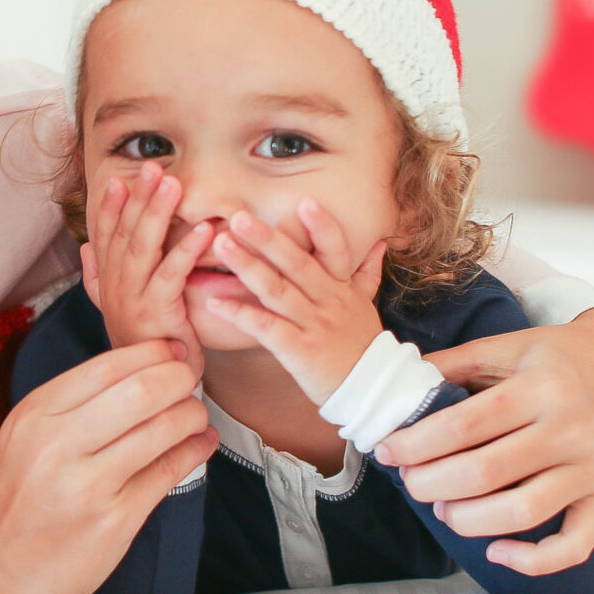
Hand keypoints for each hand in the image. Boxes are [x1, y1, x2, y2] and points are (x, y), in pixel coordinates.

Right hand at [0, 339, 216, 593]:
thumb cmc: (21, 498)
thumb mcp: (29, 435)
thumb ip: (76, 402)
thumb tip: (143, 367)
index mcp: (36, 414)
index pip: (108, 365)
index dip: (151, 352)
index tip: (172, 351)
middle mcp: (58, 444)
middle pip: (141, 391)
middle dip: (179, 378)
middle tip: (190, 380)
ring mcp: (87, 484)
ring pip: (162, 429)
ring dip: (192, 414)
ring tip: (195, 414)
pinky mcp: (114, 520)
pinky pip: (169, 472)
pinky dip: (195, 450)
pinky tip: (201, 443)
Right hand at [82, 161, 212, 377]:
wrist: (153, 389)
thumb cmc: (144, 345)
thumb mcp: (118, 307)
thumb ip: (100, 276)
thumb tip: (86, 247)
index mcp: (108, 283)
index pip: (104, 237)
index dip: (110, 207)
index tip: (118, 179)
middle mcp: (114, 288)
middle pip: (123, 234)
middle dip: (137, 198)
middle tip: (152, 167)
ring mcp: (132, 301)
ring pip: (141, 249)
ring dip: (157, 214)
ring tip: (173, 185)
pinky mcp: (157, 314)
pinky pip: (171, 276)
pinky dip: (185, 250)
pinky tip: (203, 231)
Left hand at [200, 199, 388, 404]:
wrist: (372, 392)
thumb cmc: (361, 345)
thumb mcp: (367, 305)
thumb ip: (367, 271)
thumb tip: (378, 241)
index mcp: (342, 288)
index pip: (334, 250)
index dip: (322, 226)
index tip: (304, 201)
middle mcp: (328, 301)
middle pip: (297, 264)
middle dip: (267, 238)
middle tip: (238, 216)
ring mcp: (313, 325)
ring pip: (277, 290)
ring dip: (247, 266)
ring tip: (222, 245)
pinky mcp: (298, 350)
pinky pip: (265, 328)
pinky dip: (240, 314)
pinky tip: (216, 302)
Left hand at [375, 307, 593, 575]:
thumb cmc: (555, 358)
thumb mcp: (506, 345)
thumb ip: (453, 364)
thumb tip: (396, 388)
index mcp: (539, 387)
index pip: (463, 425)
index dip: (416, 444)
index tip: (387, 451)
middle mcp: (569, 429)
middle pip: (484, 473)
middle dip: (431, 484)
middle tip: (411, 482)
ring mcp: (591, 468)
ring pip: (521, 513)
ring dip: (469, 520)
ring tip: (444, 510)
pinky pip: (575, 544)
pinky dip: (534, 560)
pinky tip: (497, 552)